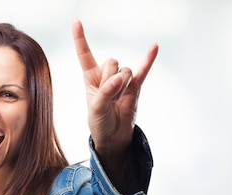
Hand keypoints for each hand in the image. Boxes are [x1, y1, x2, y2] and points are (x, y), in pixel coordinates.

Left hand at [72, 19, 157, 157]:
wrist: (113, 136)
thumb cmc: (99, 122)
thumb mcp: (95, 109)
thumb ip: (106, 92)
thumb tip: (120, 78)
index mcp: (90, 77)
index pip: (85, 54)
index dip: (80, 39)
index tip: (76, 22)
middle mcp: (106, 75)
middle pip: (112, 61)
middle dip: (110, 79)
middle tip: (108, 96)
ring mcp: (122, 79)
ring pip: (126, 70)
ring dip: (122, 85)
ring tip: (118, 100)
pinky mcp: (136, 86)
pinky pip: (144, 70)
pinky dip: (149, 59)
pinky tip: (155, 46)